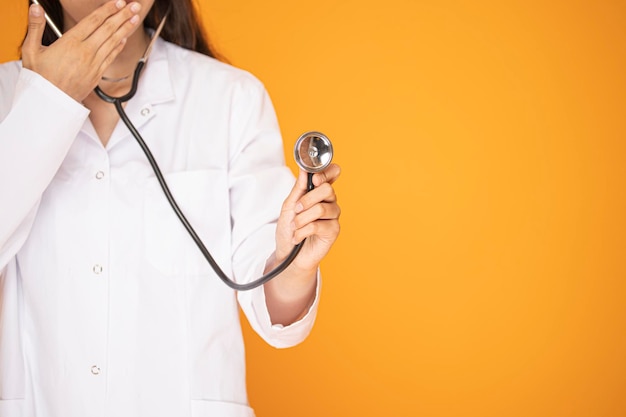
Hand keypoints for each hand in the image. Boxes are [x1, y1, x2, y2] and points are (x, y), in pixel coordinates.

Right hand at [21, 0, 141, 102]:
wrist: (50, 101)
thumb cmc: (41, 77)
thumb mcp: (31, 50)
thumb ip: (35, 27)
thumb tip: (36, 8)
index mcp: (71, 43)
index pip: (93, 21)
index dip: (107, 10)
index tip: (118, 2)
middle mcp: (85, 52)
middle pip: (108, 29)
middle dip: (122, 16)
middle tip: (134, 6)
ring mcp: (94, 64)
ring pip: (113, 42)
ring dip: (125, 29)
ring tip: (134, 18)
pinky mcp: (97, 74)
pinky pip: (111, 57)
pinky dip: (119, 46)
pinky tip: (124, 38)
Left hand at [275, 164, 341, 272]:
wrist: (287, 256)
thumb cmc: (289, 230)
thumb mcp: (289, 205)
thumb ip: (298, 187)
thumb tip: (304, 169)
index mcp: (320, 192)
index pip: (333, 173)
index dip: (327, 173)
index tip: (315, 178)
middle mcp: (330, 202)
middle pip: (327, 189)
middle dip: (306, 200)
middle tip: (296, 209)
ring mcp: (333, 216)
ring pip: (321, 208)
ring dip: (301, 219)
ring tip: (294, 227)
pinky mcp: (333, 231)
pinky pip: (318, 225)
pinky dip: (302, 231)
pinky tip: (297, 237)